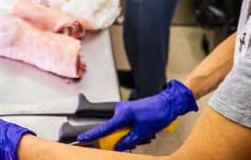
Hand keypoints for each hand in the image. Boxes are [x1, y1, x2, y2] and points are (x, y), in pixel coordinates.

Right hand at [78, 80, 197, 150]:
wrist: (168, 103)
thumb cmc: (157, 113)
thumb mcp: (143, 132)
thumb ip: (128, 140)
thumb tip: (117, 147)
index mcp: (122, 114)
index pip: (104, 127)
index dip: (92, 134)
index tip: (82, 138)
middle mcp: (121, 111)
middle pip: (113, 130)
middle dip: (122, 139)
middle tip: (134, 141)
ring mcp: (125, 111)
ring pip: (121, 129)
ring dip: (131, 135)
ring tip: (145, 135)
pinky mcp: (130, 112)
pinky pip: (126, 125)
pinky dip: (134, 131)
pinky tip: (145, 132)